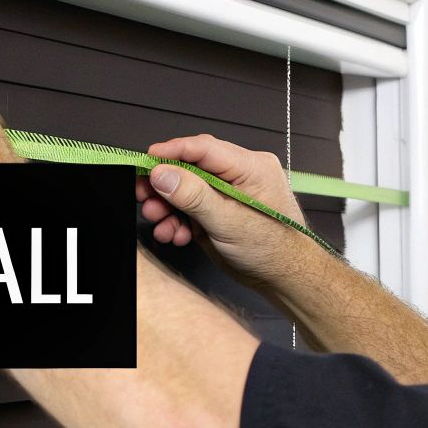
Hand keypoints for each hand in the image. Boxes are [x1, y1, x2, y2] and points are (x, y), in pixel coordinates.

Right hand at [137, 134, 314, 286]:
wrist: (284, 279)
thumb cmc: (274, 250)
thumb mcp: (229, 222)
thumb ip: (194, 196)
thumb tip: (163, 174)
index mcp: (252, 167)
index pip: (204, 148)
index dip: (172, 151)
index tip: (147, 161)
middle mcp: (240, 176)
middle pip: (191, 168)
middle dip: (165, 184)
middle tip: (143, 195)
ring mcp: (228, 194)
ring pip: (187, 189)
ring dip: (168, 206)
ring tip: (159, 221)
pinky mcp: (220, 211)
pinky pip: (191, 207)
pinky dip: (179, 220)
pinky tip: (175, 233)